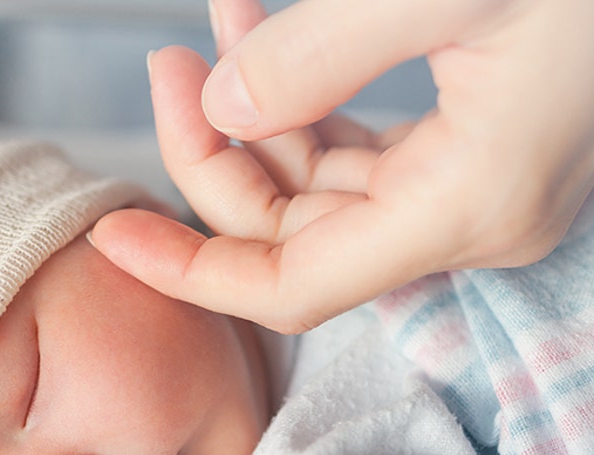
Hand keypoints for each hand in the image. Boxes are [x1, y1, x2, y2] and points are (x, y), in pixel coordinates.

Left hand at [91, 0, 593, 332]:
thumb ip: (313, 58)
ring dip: (258, 116)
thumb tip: (221, 110)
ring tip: (214, 29)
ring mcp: (479, 189)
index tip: (112, 236)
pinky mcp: (481, 153)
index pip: (293, 285)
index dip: (192, 272)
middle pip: (297, 233)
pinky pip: (364, 153)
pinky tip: (269, 38)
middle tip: (170, 65)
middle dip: (216, 154)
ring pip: (325, 189)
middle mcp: (474, 220)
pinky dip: (308, 102)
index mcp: (468, 206)